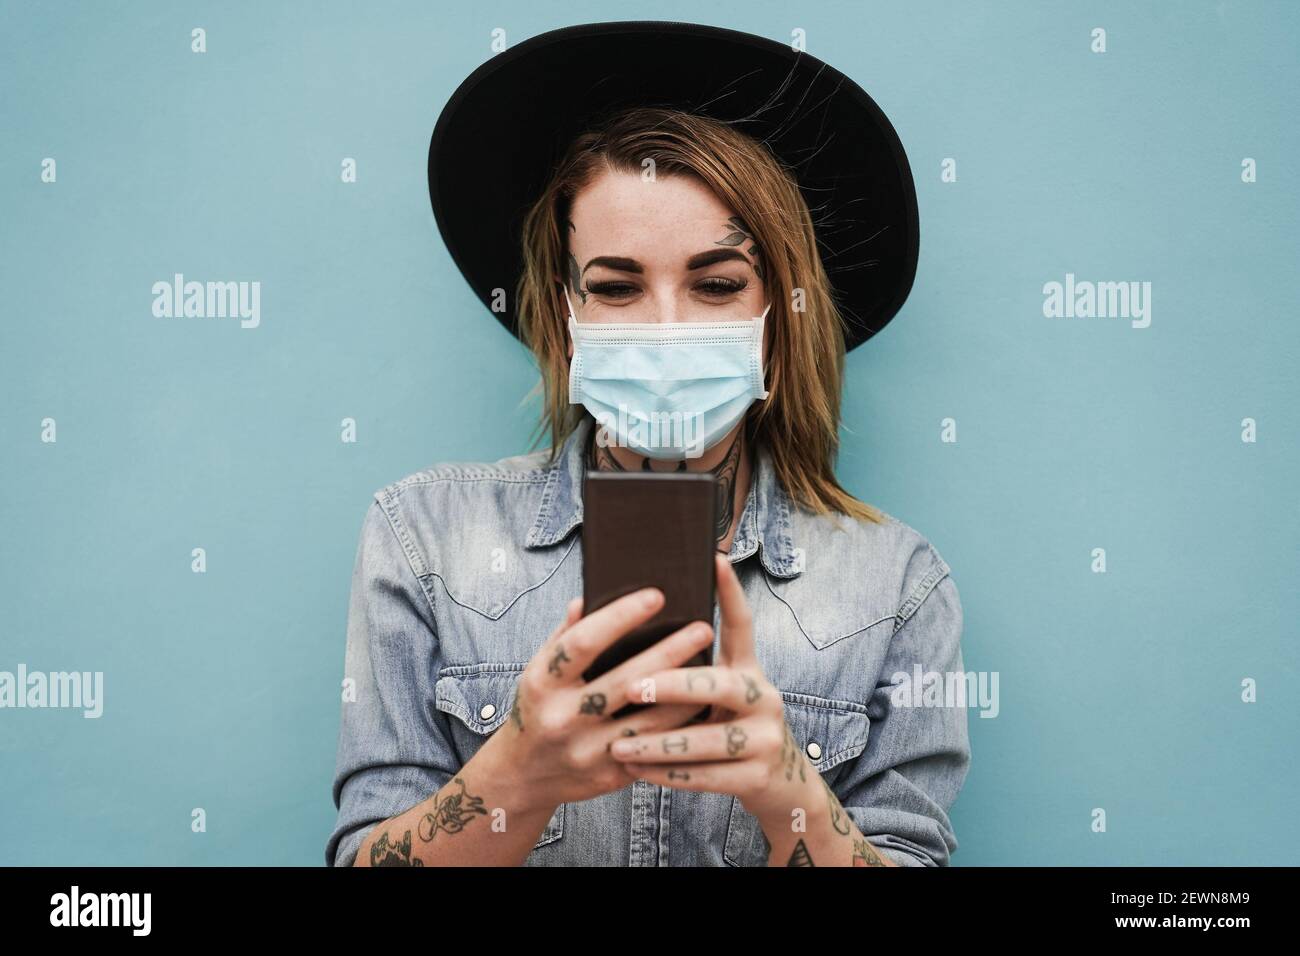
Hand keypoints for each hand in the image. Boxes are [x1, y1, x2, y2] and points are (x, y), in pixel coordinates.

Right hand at [490, 588, 714, 810]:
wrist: (524, 775)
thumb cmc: (539, 708)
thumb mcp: (539, 669)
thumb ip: (565, 635)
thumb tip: (588, 598)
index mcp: (543, 683)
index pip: (584, 642)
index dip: (620, 617)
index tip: (657, 596)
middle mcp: (562, 718)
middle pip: (625, 682)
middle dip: (668, 654)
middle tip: (703, 628)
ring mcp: (586, 751)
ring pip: (648, 722)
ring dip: (684, 695)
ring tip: (715, 668)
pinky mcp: (609, 776)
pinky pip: (653, 749)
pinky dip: (679, 728)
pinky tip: (702, 707)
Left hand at [606, 554, 809, 821]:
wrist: (778, 783)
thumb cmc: (726, 725)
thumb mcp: (716, 692)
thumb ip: (686, 666)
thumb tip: (630, 632)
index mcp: (748, 669)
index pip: (741, 624)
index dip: (730, 592)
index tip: (715, 559)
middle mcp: (763, 696)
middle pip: (719, 685)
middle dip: (673, 686)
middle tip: (632, 688)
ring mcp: (765, 738)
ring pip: (708, 739)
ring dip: (659, 743)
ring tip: (617, 744)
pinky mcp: (758, 775)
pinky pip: (707, 776)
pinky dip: (668, 775)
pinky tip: (635, 771)